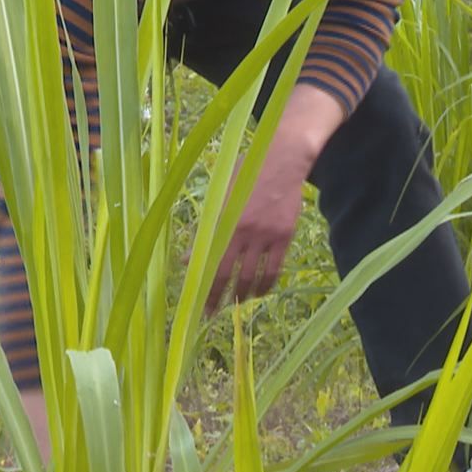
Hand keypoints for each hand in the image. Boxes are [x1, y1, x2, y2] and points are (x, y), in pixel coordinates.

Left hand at [204, 86, 345, 314]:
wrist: (282, 159)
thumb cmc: (245, 174)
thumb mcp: (221, 196)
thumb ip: (205, 228)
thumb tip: (188, 258)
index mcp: (223, 221)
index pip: (210, 262)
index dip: (204, 287)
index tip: (197, 305)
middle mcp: (244, 231)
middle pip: (230, 274)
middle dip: (219, 297)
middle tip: (212, 312)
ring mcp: (266, 234)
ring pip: (253, 275)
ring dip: (243, 294)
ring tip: (236, 303)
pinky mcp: (284, 235)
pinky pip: (275, 268)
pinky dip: (266, 284)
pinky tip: (259, 292)